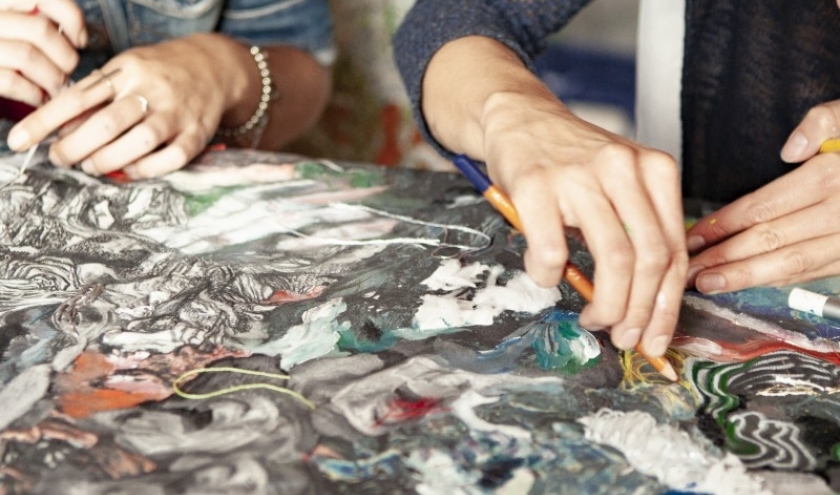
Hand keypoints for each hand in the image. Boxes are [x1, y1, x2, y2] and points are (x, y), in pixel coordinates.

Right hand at [0, 0, 85, 106]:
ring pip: (28, 56)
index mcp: (2, 3)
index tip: (80, 40)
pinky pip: (13, 82)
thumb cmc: (6, 59)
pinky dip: (35, 94)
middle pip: (39, 29)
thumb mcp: (20, 32)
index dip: (70, 17)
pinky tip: (39, 98)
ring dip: (53, 78)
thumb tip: (78, 39)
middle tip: (67, 72)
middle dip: (65, 57)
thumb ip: (42, 27)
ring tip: (57, 88)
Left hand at [7, 33, 245, 177]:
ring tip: (93, 165)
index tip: (20, 140)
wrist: (215, 67)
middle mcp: (151, 90)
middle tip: (61, 158)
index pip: (77, 97)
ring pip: (136, 144)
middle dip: (74, 148)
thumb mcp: (126, 70)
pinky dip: (142, 170)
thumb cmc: (161, 73)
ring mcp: (176, 114)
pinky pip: (167, 160)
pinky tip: (129, 170)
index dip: (44, 121)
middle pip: (105, 124)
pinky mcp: (196, 135)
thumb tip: (63, 129)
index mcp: (126, 70)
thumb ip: (98, 96)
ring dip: (106, 161)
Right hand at [481, 91, 687, 356]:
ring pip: (614, 258)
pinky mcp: (536, 183)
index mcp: (655, 170)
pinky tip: (545, 276)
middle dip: (641, 312)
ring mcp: (580, 174)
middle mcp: (624, 168)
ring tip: (594, 321)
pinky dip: (549, 276)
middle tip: (626, 339)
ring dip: (607, 305)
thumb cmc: (571, 161)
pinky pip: (551, 250)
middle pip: (650, 258)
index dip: (668, 303)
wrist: (519, 116)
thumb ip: (634, 233)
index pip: (675, 249)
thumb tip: (641, 306)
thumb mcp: (617, 185)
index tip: (657, 338)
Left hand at [686, 99, 839, 292]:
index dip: (725, 223)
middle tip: (688, 270)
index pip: (765, 205)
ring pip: (793, 263)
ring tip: (709, 284)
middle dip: (725, 257)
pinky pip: (816, 271)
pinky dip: (780, 278)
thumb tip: (790, 150)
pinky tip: (751, 282)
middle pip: (772, 239)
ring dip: (747, 277)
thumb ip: (822, 123)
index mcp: (832, 177)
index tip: (692, 236)